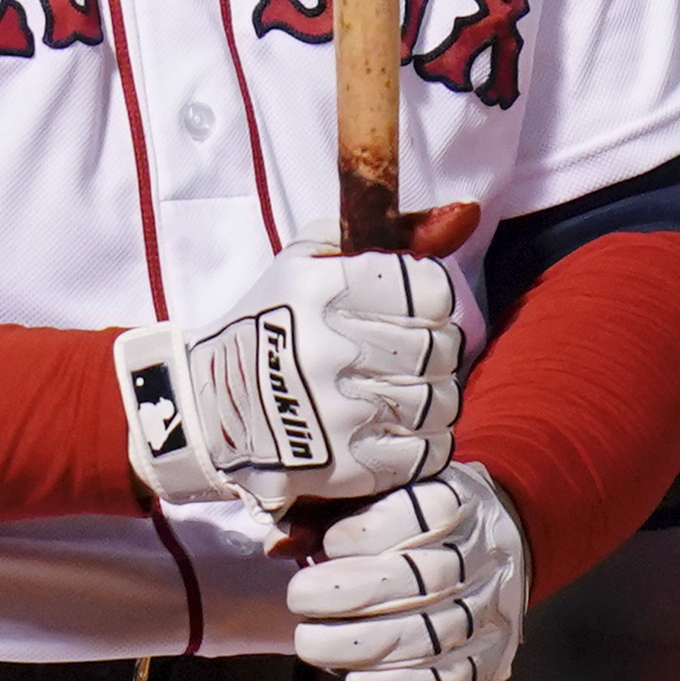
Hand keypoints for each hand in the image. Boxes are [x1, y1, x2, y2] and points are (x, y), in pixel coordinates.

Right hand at [115, 245, 461, 511]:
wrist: (211, 408)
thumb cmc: (272, 322)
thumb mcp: (312, 258)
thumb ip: (392, 232)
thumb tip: (468, 213)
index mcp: (320, 289)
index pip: (431, 291)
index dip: (433, 297)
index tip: (414, 306)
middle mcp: (329, 349)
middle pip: (442, 347)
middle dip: (436, 346)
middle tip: (408, 350)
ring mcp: (338, 413)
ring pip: (442, 401)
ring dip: (434, 393)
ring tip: (401, 387)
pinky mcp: (346, 466)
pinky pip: (429, 451)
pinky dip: (425, 438)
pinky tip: (395, 424)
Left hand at [286, 462, 527, 680]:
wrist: (492, 545)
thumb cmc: (413, 517)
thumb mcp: (374, 493)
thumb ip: (327, 510)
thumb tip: (280, 546)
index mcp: (456, 501)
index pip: (424, 513)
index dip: (370, 532)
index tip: (329, 543)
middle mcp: (481, 556)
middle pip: (422, 579)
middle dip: (350, 593)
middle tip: (301, 597)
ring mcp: (488, 611)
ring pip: (428, 635)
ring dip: (360, 648)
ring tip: (311, 644)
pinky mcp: (487, 658)